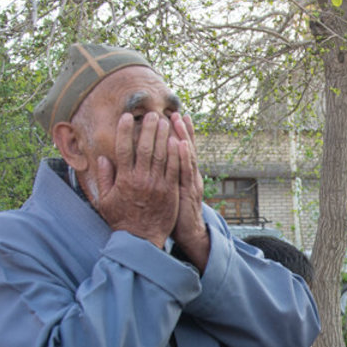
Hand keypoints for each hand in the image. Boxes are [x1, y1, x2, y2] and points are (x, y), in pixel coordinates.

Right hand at [88, 112, 179, 245]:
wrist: (141, 240)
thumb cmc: (121, 220)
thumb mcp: (105, 200)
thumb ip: (104, 177)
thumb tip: (102, 157)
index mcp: (124, 180)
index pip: (123, 149)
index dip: (125, 131)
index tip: (126, 117)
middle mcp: (141, 180)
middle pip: (146, 148)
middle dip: (148, 128)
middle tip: (151, 114)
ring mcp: (157, 185)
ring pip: (162, 155)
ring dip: (164, 136)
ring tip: (165, 121)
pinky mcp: (171, 191)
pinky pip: (175, 168)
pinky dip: (176, 153)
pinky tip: (177, 140)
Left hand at [170, 114, 209, 265]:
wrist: (190, 234)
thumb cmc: (175, 214)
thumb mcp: (170, 193)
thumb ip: (164, 177)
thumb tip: (156, 164)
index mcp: (183, 175)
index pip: (180, 150)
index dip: (178, 133)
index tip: (173, 116)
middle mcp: (189, 176)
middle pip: (186, 148)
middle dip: (181, 130)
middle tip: (176, 112)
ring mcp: (190, 183)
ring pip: (186, 156)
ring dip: (183, 136)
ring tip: (178, 120)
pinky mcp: (187, 192)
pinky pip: (184, 172)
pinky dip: (184, 157)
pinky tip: (181, 144)